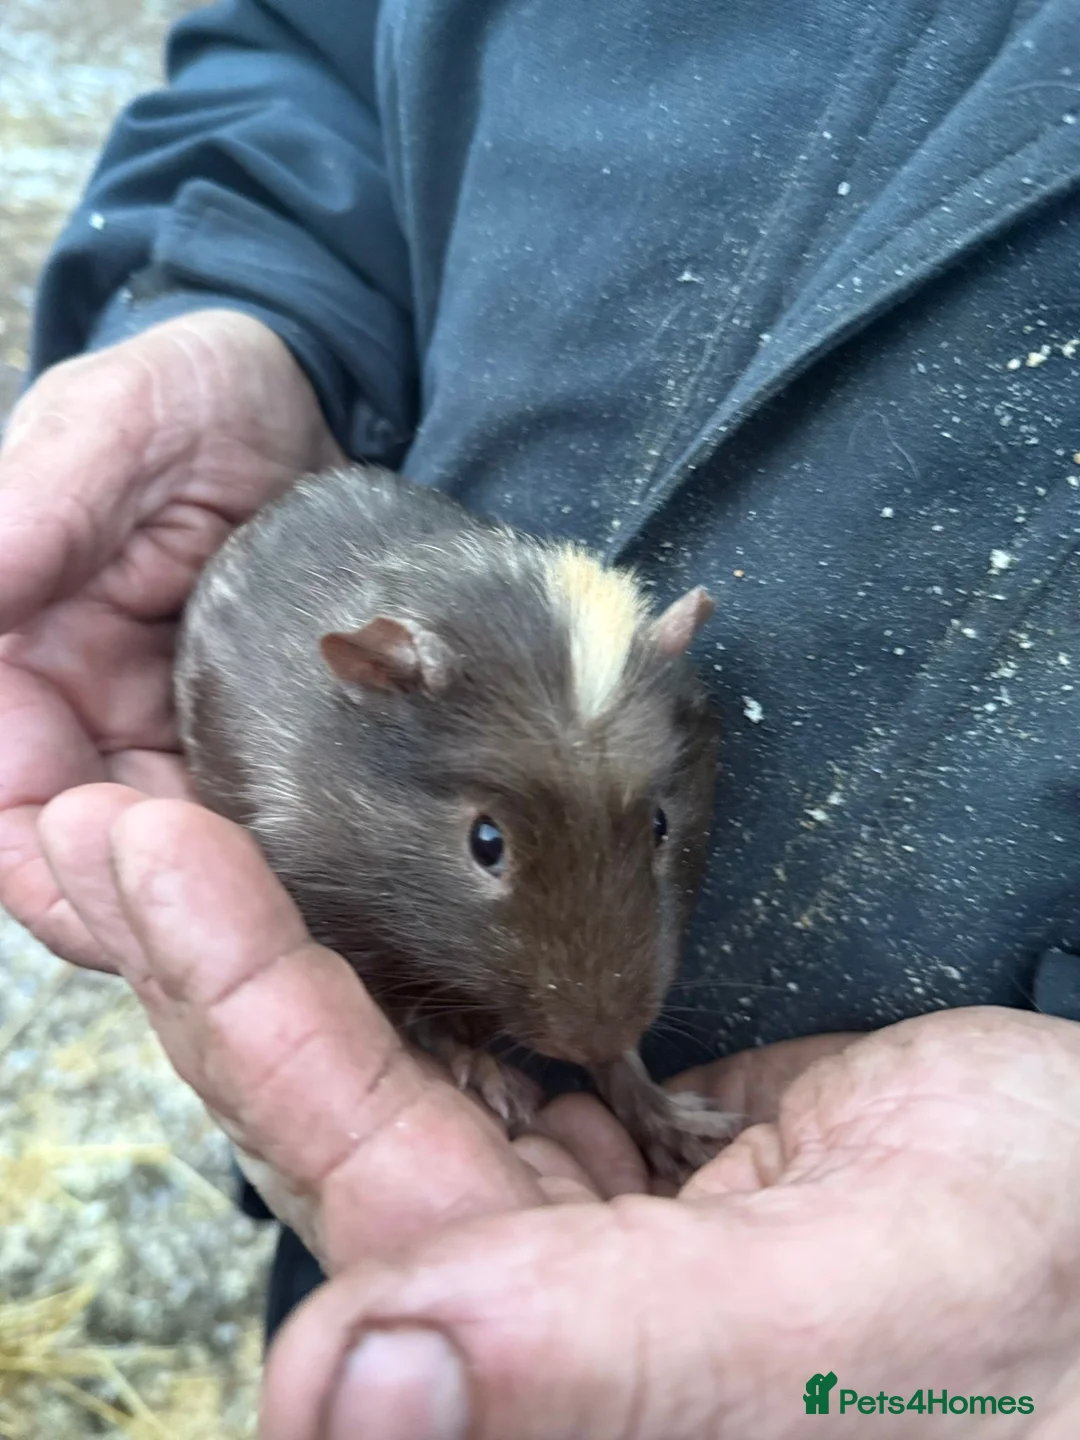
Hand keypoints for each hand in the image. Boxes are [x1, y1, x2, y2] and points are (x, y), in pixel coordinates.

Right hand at [0, 311, 343, 967]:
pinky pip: (251, 828)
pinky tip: (316, 888)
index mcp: (20, 644)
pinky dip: (269, 868)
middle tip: (202, 930)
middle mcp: (84, 708)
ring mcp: (169, 735)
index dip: (29, 830)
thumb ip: (36, 509)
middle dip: (118, 897)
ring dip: (199, 899)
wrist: (323, 398)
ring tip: (266, 924)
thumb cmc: (201, 393)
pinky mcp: (252, 746)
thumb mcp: (114, 422)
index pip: (1, 772)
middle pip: (72, 840)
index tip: (87, 855)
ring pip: (163, 857)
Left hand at [42, 787, 1079, 1438]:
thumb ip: (592, 1363)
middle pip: (337, 1099)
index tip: (151, 854)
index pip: (349, 1153)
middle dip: (222, 954)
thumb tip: (346, 1394)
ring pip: (400, 1054)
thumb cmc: (1039, 1302)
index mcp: (549, 1339)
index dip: (242, 1002)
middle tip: (115, 812)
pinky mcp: (631, 1135)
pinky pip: (494, 1029)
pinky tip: (350, 876)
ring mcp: (577, 1202)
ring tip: (191, 817)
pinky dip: (423, 946)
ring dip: (299, 937)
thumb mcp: (840, 1320)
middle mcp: (534, 1281)